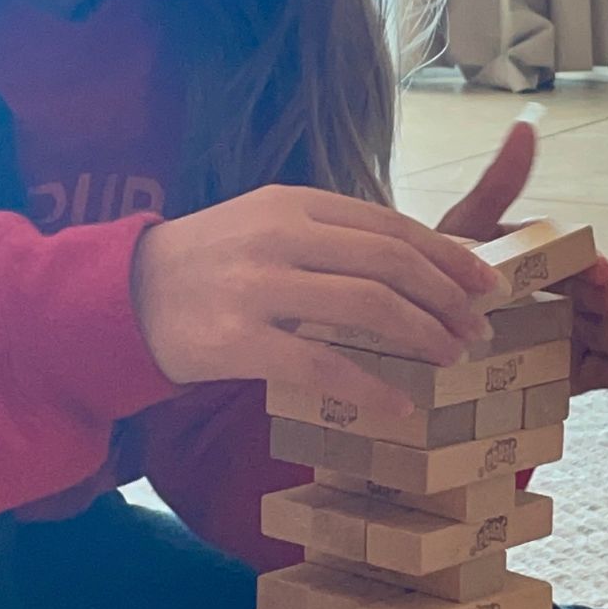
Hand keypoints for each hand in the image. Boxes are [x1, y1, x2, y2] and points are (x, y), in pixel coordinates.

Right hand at [131, 185, 504, 413]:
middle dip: (447, 297)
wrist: (121, 297)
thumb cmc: (211, 265)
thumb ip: (331, 237)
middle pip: (390, 261)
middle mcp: (281, 235)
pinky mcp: (237, 340)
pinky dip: (371, 386)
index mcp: (295, 203)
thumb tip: (413, 264)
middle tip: (478, 329)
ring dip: (423, 334)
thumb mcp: (268, 226)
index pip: (391, 225)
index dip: (447, 256)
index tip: (486, 284)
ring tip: (452, 357)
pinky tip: (401, 405)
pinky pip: (322, 363)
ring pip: (367, 306)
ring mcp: (257, 285)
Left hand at [436, 122, 607, 396]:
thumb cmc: (444, 276)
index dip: (588, 263)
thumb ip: (500, 184)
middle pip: (595, 297)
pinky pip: (605, 376)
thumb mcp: (468, 228)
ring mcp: (568, 334)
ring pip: (605, 335)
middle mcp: (561, 294)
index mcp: (543, 258)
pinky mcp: (570, 374)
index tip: (601, 269)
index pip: (572, 258)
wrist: (421, 346)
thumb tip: (527, 125)